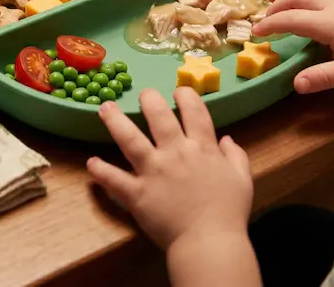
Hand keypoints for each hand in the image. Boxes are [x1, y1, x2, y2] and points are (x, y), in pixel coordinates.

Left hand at [86, 88, 252, 250]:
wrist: (210, 243)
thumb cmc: (228, 213)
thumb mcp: (242, 180)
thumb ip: (235, 156)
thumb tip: (227, 138)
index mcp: (202, 148)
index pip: (194, 112)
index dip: (186, 96)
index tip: (178, 91)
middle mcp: (175, 153)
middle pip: (159, 116)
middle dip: (149, 100)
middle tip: (143, 93)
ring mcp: (153, 171)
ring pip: (130, 139)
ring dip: (115, 121)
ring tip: (104, 108)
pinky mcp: (137, 193)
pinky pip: (114, 179)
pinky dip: (101, 171)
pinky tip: (91, 163)